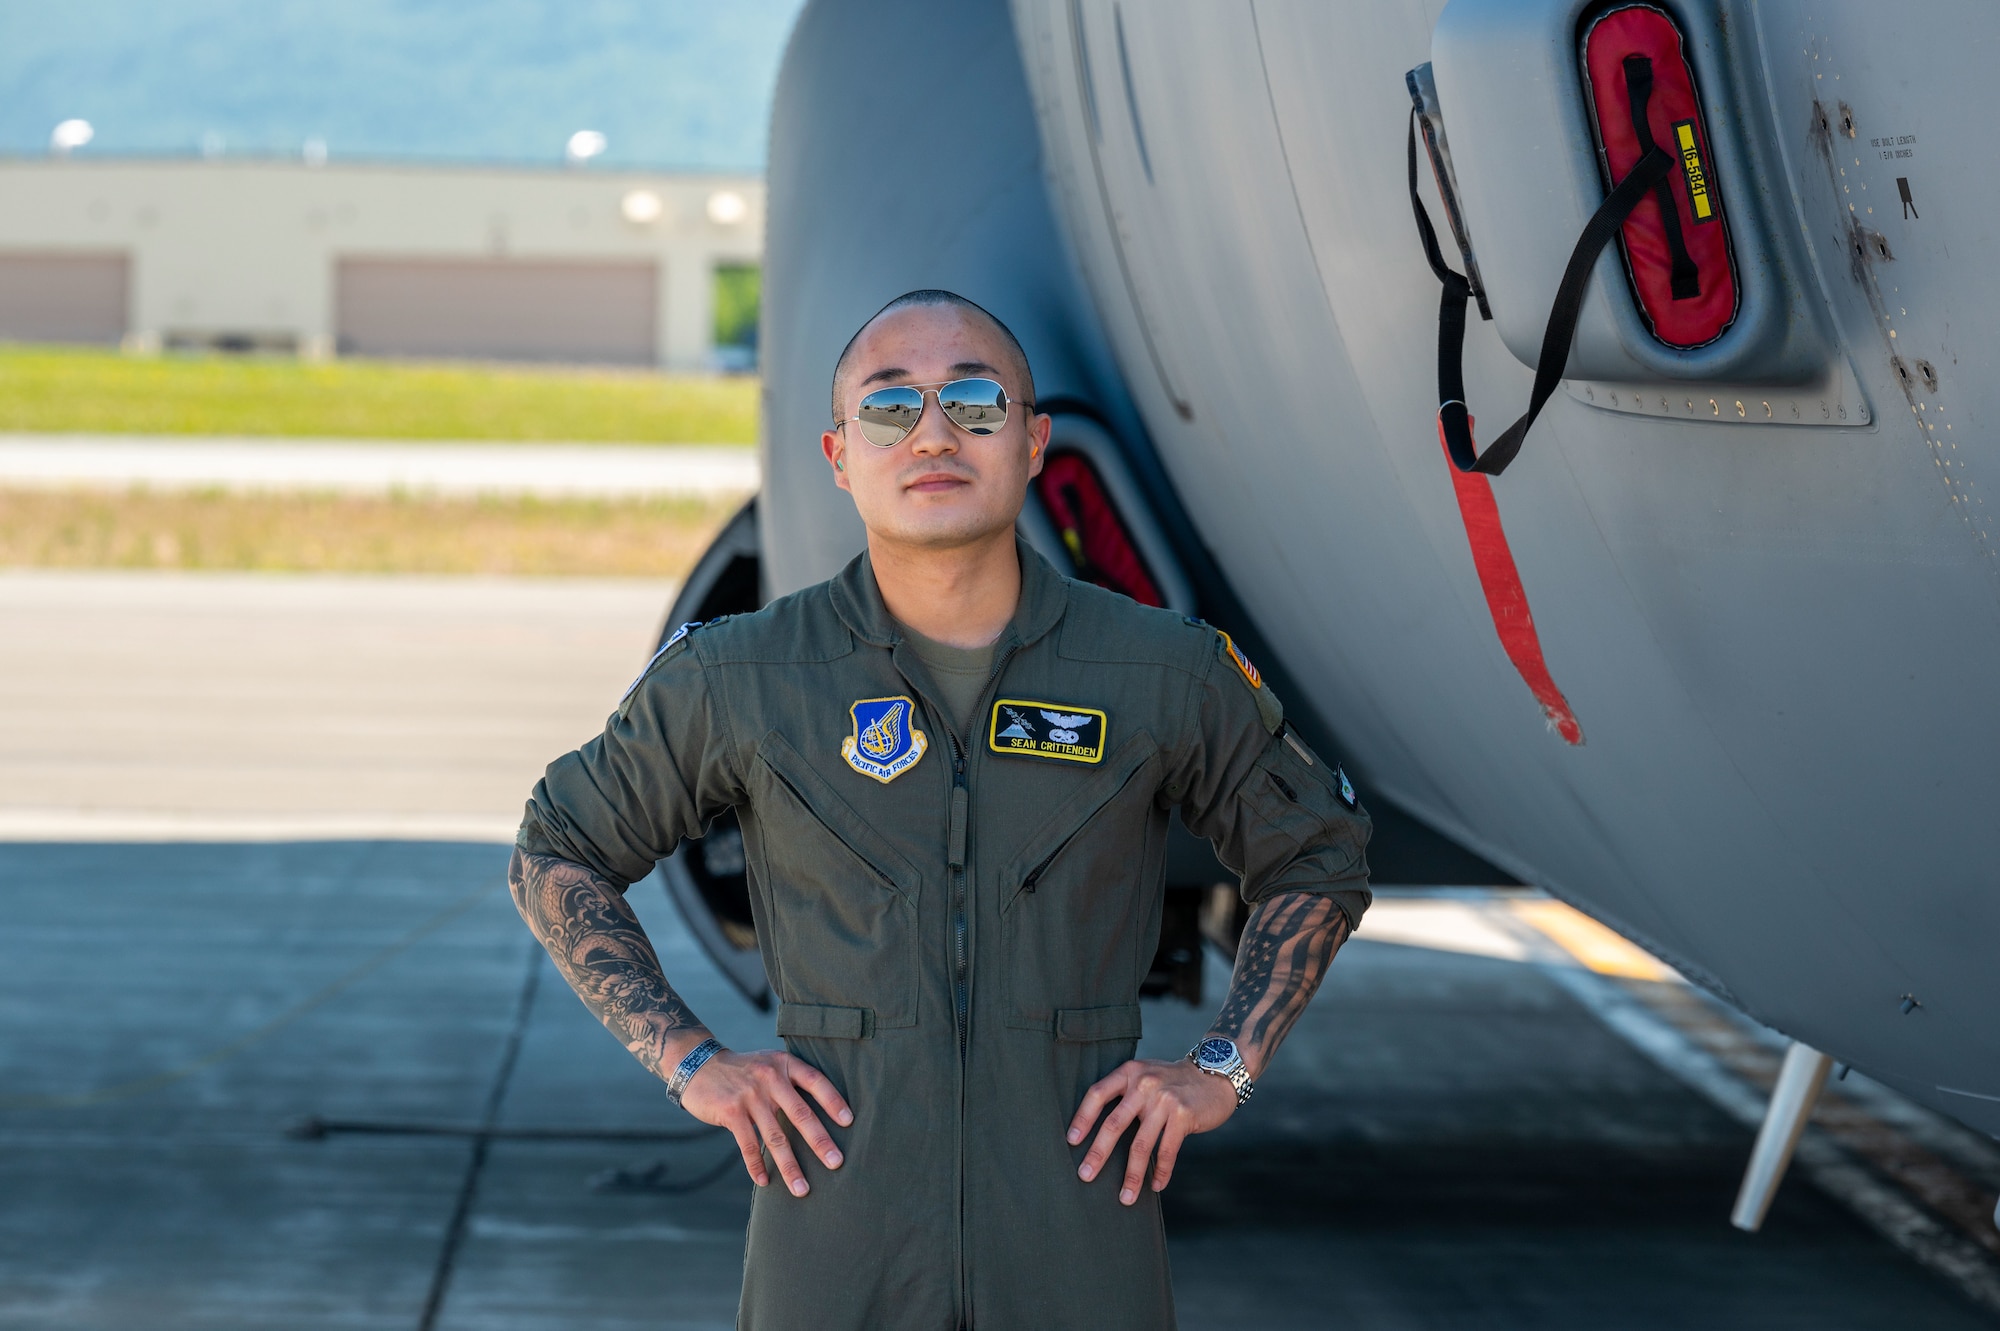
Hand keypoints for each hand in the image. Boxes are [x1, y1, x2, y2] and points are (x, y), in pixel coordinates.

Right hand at [678, 1048, 852, 1196]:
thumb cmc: (744, 1070)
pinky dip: (757, 1166)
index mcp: (784, 1065)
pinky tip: (765, 1182)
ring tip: (802, 1189)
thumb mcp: (770, 1064)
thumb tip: (822, 1114)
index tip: (849, 1122)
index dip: (833, 1101)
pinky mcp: (731, 1112)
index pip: (816, 1082)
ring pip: (775, 1137)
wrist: (699, 1066)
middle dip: (820, 1142)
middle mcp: (770, 1078)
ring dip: (790, 1167)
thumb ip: (792, 1081)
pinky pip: (748, 1145)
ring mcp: (750, 1096)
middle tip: (837, 1163)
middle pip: (801, 1114)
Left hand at [1067, 1058, 1236, 1204]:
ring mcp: (1164, 1100)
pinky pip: (1167, 1151)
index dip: (1083, 1118)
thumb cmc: (1173, 1081)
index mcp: (1129, 1072)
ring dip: (1132, 1176)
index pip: (1097, 1094)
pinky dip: (1161, 1172)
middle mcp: (1144, 1084)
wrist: (1216, 1074)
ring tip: (1125, 1198)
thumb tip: (1098, 1131)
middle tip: (1085, 1176)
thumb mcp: (1146, 1074)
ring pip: (1141, 1145)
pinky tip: (1156, 1186)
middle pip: (1114, 1124)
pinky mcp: (1183, 1116)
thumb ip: (1125, 1092)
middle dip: (1098, 1154)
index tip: (1071, 1142)